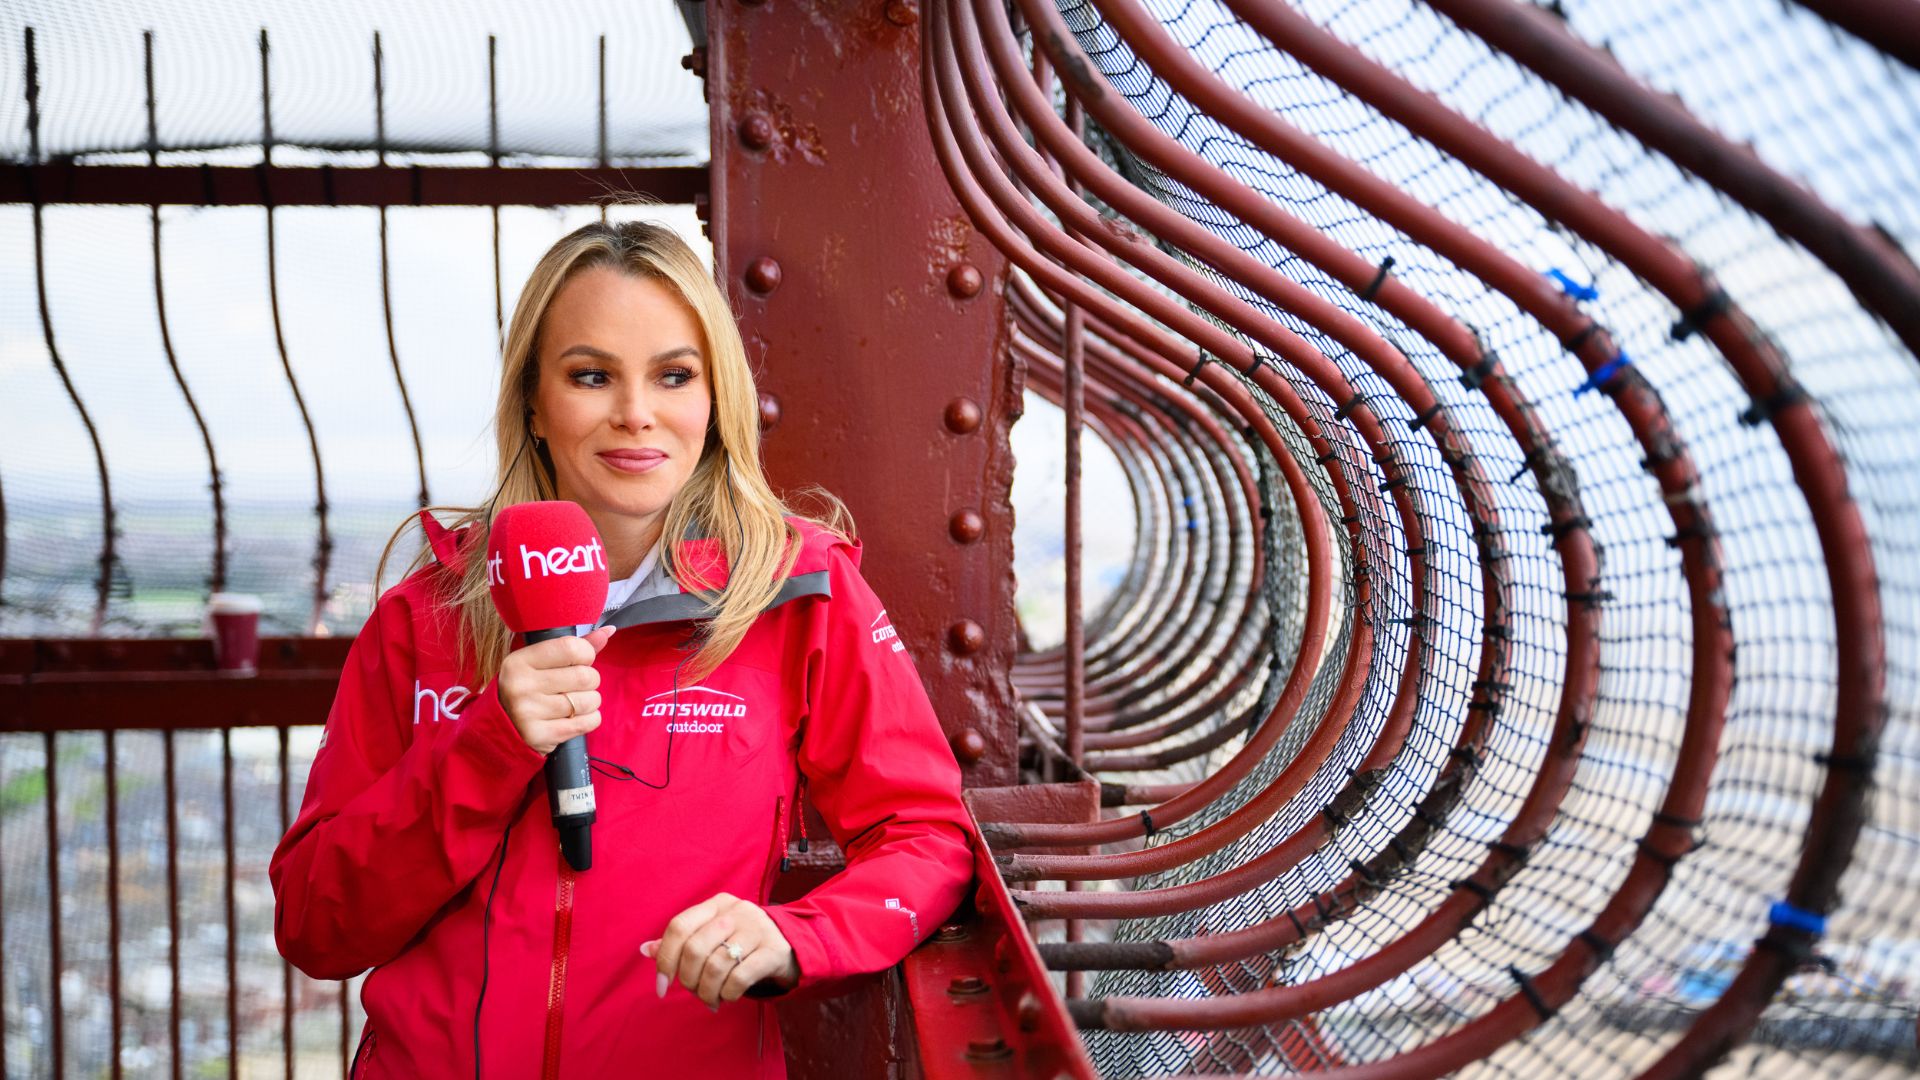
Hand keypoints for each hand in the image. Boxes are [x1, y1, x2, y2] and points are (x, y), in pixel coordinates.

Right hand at [496, 626, 614, 753]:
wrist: (503, 728)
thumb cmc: (528, 689)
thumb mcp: (539, 663)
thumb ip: (572, 647)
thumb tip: (607, 631)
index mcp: (518, 662)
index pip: (571, 648)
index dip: (586, 654)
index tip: (580, 660)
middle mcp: (520, 686)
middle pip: (585, 676)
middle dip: (590, 681)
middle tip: (576, 686)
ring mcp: (528, 713)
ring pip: (590, 701)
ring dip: (590, 702)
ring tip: (573, 703)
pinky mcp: (539, 736)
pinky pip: (588, 722)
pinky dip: (589, 719)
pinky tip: (574, 717)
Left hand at [642, 892, 800, 1009]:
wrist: (790, 945)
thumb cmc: (742, 942)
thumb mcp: (712, 936)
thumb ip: (681, 943)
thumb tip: (645, 950)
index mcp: (716, 904)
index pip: (679, 926)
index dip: (665, 959)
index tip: (662, 986)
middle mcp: (736, 911)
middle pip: (696, 948)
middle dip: (689, 979)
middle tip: (695, 992)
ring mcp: (757, 928)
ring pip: (716, 965)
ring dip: (708, 992)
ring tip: (711, 1000)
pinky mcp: (774, 950)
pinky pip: (740, 977)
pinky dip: (728, 994)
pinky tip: (729, 997)